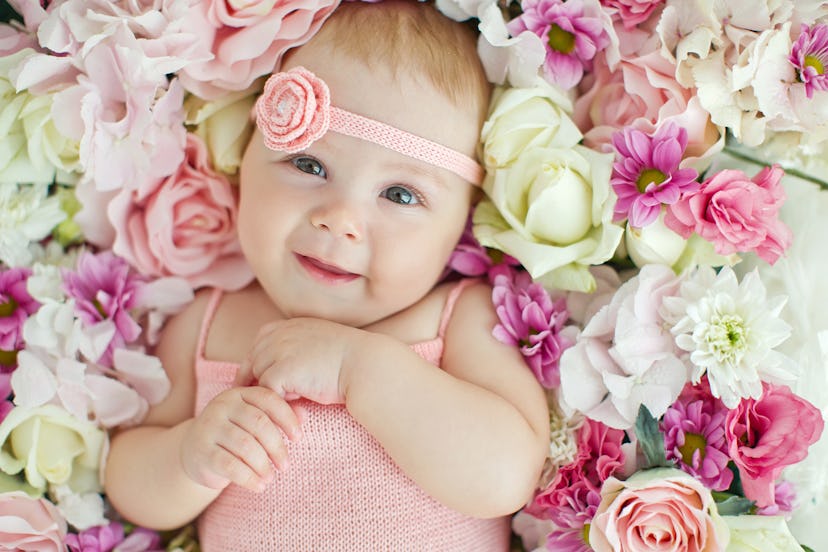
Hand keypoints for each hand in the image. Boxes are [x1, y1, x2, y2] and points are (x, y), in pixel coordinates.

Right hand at [180, 386, 301, 491]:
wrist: (194, 451)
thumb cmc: (234, 434)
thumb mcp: (254, 421)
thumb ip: (278, 415)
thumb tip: (304, 415)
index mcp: (239, 393)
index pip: (268, 399)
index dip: (287, 418)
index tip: (298, 438)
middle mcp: (222, 405)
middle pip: (258, 424)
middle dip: (277, 447)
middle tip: (285, 465)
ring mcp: (209, 427)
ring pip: (245, 446)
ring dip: (263, 465)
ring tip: (271, 477)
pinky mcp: (201, 451)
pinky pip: (230, 465)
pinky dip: (249, 478)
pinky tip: (258, 486)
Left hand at [237, 317, 364, 404]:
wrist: (365, 366)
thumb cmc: (351, 360)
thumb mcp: (321, 343)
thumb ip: (300, 348)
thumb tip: (286, 370)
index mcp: (292, 325)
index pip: (261, 339)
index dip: (260, 359)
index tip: (262, 377)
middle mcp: (281, 334)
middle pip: (254, 359)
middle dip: (258, 378)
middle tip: (267, 398)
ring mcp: (279, 351)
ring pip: (258, 377)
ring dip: (271, 391)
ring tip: (290, 402)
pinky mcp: (281, 371)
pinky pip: (266, 392)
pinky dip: (277, 402)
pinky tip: (296, 406)